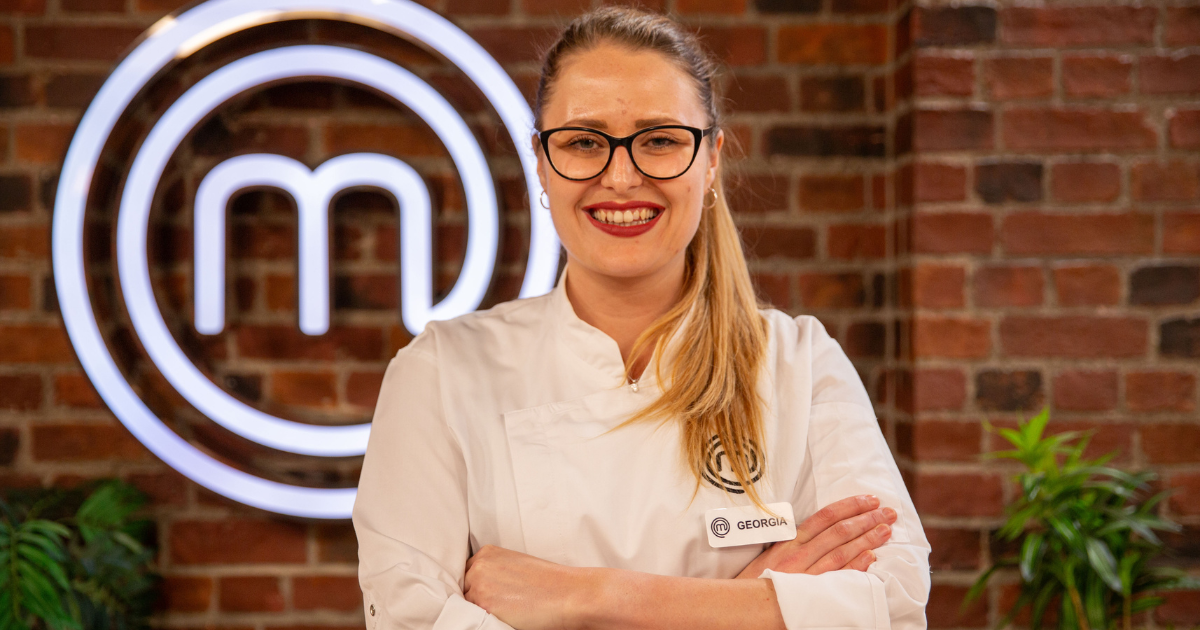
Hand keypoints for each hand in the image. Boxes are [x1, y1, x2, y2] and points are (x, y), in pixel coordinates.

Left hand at [464, 545, 595, 629]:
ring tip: (502, 612)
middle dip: (475, 597)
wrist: (569, 594)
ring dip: (477, 610)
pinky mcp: (483, 606)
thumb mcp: (516, 566)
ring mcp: (478, 586)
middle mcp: (479, 566)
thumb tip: (483, 588)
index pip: (467, 573)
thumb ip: (495, 572)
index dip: (476, 586)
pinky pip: (472, 618)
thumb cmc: (549, 582)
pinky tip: (501, 618)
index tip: (488, 595)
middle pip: (464, 587)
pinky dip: (482, 621)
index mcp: (487, 553)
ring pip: (466, 604)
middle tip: (497, 605)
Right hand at [735, 495, 895, 578]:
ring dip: (867, 539)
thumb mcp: (770, 555)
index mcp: (790, 541)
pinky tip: (871, 557)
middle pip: (838, 531)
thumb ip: (793, 543)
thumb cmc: (755, 580)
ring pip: (842, 552)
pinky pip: (837, 577)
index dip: (849, 506)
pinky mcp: (811, 593)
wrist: (742, 605)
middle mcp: (799, 555)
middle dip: (866, 519)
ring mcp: (806, 574)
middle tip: (888, 512)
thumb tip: (817, 530)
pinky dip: (855, 566)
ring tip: (886, 531)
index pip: (824, 517)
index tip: (869, 499)